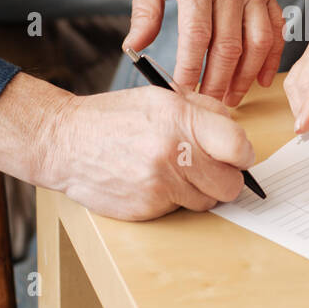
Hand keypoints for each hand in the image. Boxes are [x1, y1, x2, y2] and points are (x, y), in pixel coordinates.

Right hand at [41, 86, 254, 220]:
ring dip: (200, 190)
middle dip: (226, 178)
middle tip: (211, 168)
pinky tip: (154, 182)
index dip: (243, 154)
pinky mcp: (147, 209)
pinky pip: (180, 211)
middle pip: (230, 184)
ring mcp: (159, 184)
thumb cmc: (114, 117)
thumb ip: (203, 110)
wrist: (65, 142)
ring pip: (208, 201)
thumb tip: (236, 132)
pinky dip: (174, 200)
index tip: (238, 155)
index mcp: (180, 118)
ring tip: (177, 172)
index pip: (238, 147)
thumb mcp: (161, 97)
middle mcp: (172, 153)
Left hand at [124, 0, 284, 106]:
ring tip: (231, 99)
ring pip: (258, 40)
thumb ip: (145, 10)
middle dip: (218, 82)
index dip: (190, 69)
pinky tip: (261, 78)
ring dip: (246, 75)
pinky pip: (276, 26)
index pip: (197, 34)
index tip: (180, 93)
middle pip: (229, 44)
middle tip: (205, 107)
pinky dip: (272, 56)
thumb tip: (134, 49)